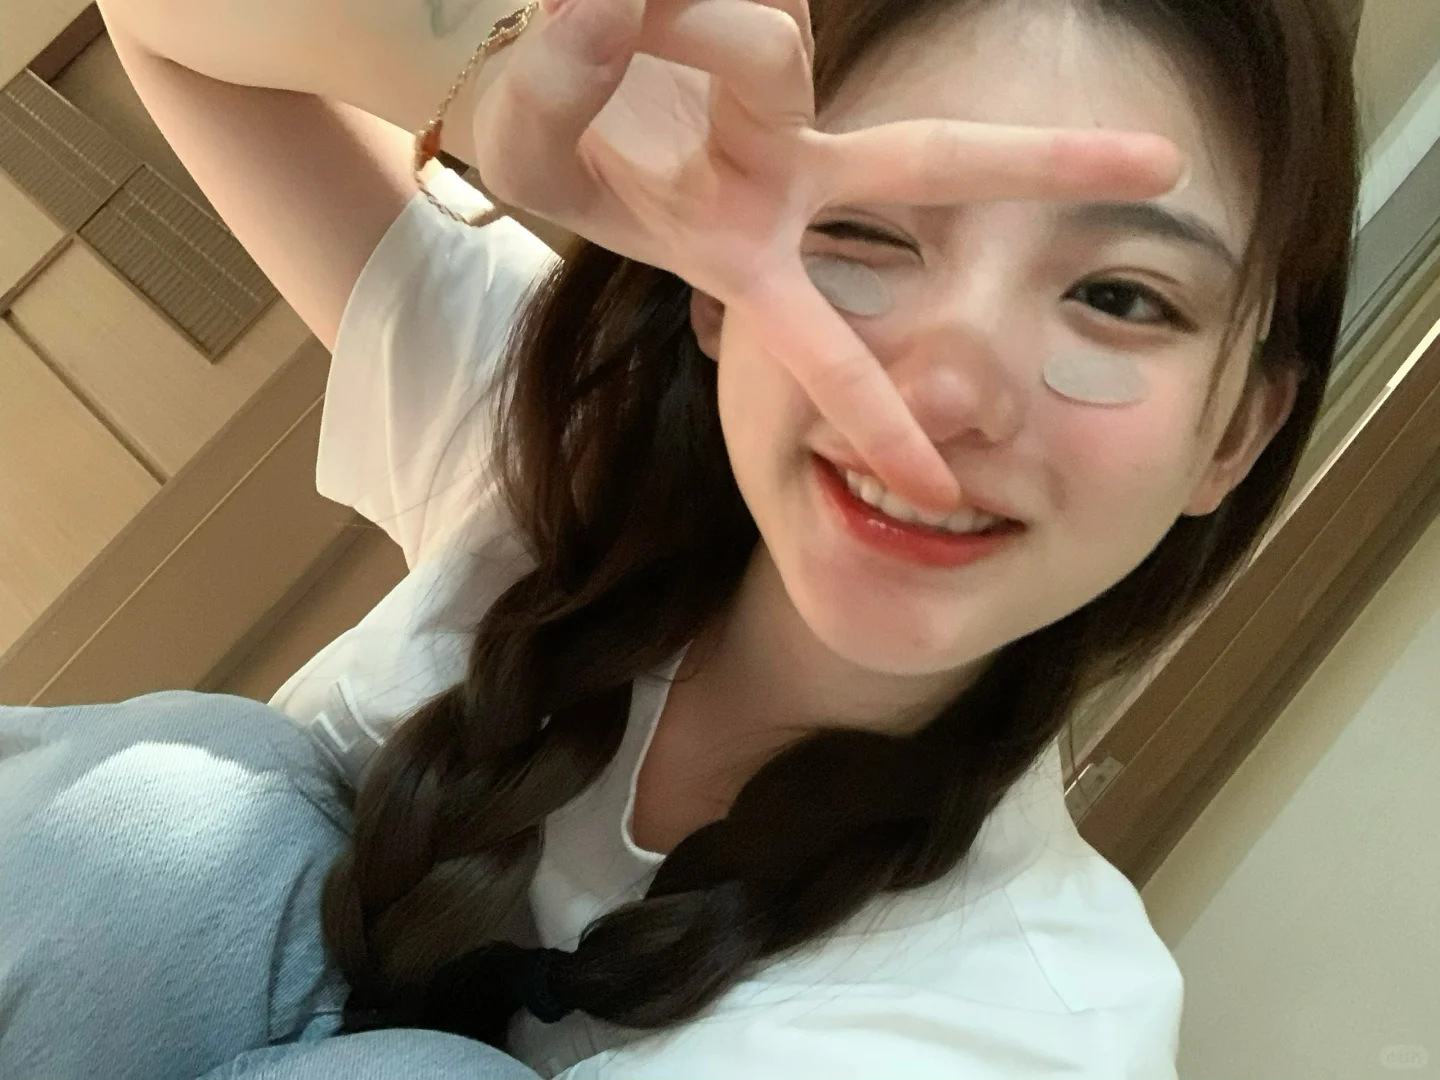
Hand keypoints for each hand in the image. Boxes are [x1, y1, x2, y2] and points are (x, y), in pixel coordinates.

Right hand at [472, 0, 1184, 510]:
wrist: (539, 67)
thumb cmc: (545, 137)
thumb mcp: (539, 149)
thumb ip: (567, 92)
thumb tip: (610, 3)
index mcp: (742, 246)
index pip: (823, 338)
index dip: (870, 412)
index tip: (936, 491)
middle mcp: (786, 175)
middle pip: (924, 160)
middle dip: (1034, 166)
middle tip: (1165, 164)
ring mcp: (784, 103)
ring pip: (761, 44)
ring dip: (685, 24)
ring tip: (614, 15)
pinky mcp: (768, 20)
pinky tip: (632, 0)